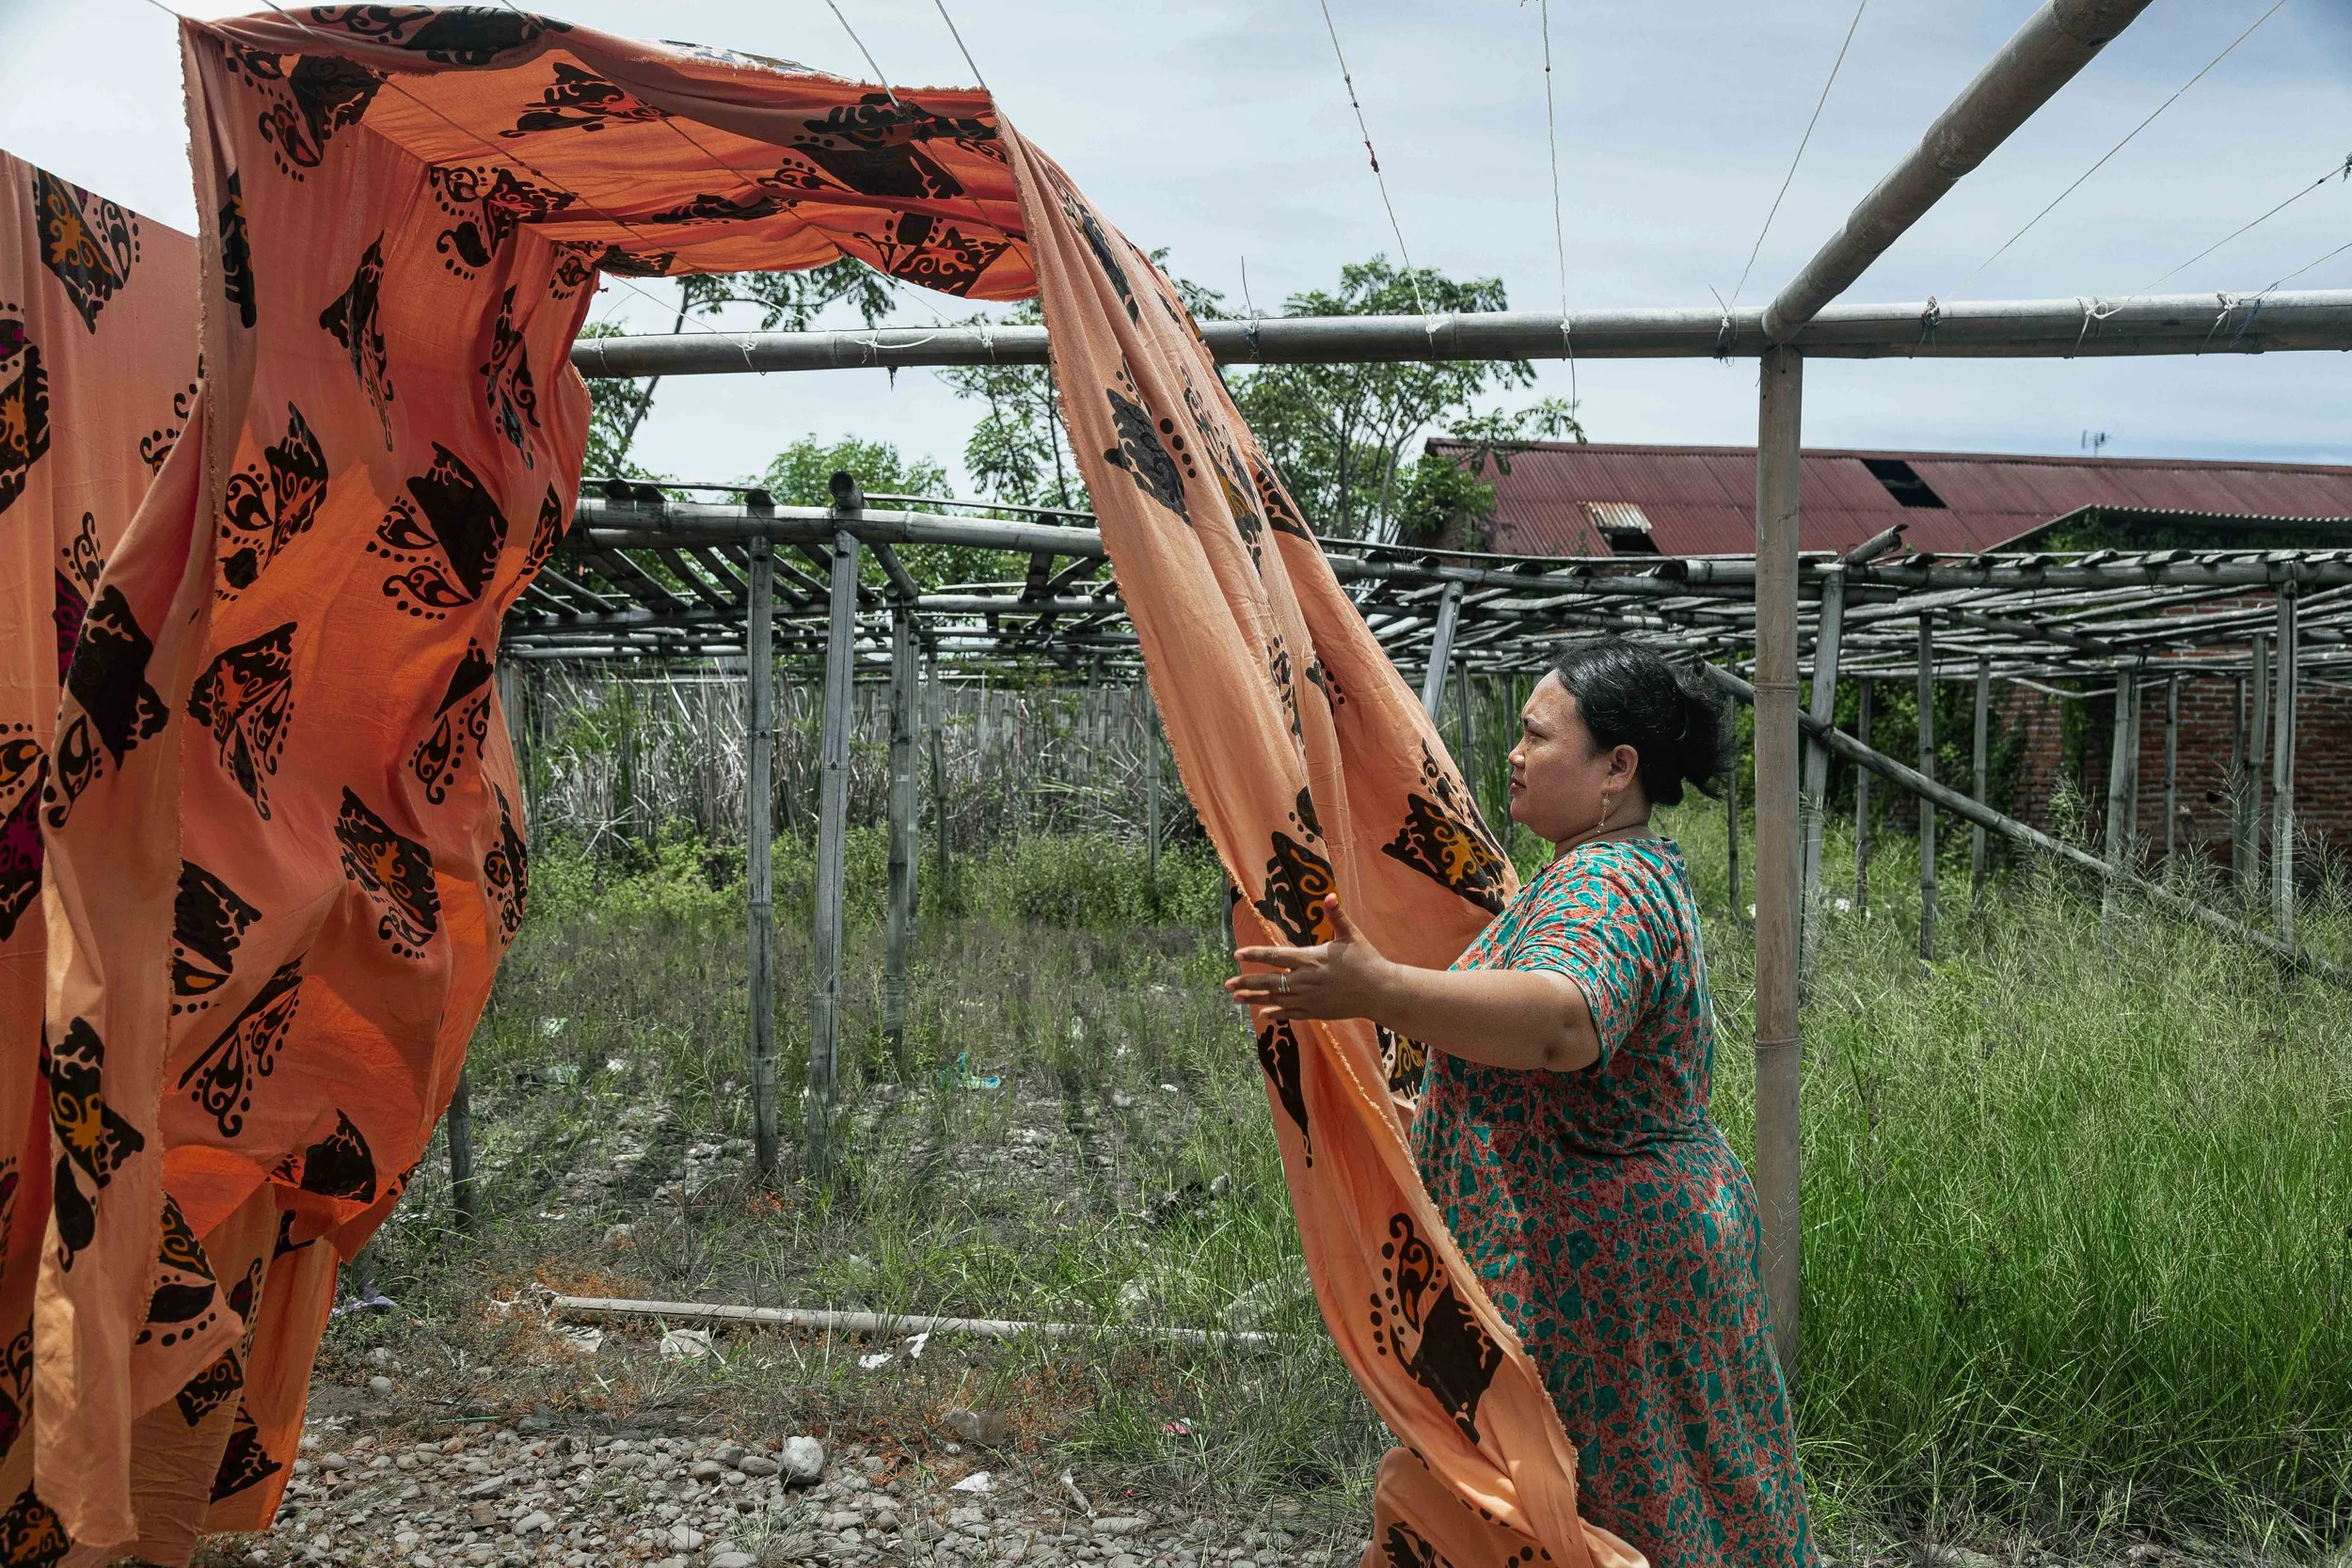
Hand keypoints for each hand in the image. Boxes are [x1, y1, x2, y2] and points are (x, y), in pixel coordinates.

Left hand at [1225, 894, 1393, 1022]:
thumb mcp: (1351, 935)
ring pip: (1275, 999)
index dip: (1254, 954)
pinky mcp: (1316, 1012)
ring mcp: (1309, 998)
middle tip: (1227, 984)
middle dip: (1246, 982)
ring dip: (1254, 998)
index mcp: (1310, 958)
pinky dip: (1275, 1012)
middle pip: (1269, 981)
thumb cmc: (1367, 960)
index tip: (1237, 954)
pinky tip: (1262, 1013)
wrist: (1380, 992)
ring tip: (1236, 998)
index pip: (1275, 955)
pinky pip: (1290, 1013)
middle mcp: (1305, 980)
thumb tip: (1329, 895)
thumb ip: (1336, 916)